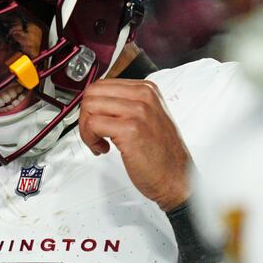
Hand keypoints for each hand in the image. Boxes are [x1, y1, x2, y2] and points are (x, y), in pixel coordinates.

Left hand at [78, 78, 189, 210]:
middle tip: (92, 132)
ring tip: (97, 142)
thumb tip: (99, 103)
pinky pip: (93, 125)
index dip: (93, 105)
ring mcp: (138, 112)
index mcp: (147, 90)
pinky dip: (90, 139)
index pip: (103, 84)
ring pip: (90, 106)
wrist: (176, 177)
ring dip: (86, 128)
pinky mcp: (130, 130)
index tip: (96, 121)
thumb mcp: (149, 117)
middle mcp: (143, 97)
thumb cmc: (162, 153)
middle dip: (85, 114)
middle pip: (93, 92)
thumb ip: (127, 106)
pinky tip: (103, 149)